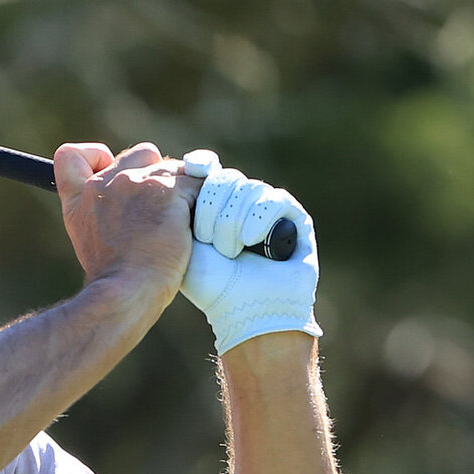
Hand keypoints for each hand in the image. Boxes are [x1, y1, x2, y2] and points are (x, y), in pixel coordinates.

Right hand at [54, 141, 194, 311]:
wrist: (126, 292)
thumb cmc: (115, 278)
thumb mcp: (90, 242)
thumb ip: (102, 213)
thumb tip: (134, 205)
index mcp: (80, 198)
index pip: (70, 155)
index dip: (95, 157)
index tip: (111, 171)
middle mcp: (103, 184)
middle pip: (142, 154)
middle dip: (157, 175)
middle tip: (162, 210)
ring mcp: (134, 183)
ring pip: (174, 169)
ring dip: (183, 192)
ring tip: (181, 226)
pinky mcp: (166, 190)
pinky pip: (197, 183)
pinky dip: (202, 202)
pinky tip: (196, 227)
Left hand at [175, 150, 320, 354]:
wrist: (245, 310)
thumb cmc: (210, 284)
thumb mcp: (181, 241)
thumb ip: (178, 206)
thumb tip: (184, 164)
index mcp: (214, 206)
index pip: (209, 169)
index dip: (202, 165)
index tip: (193, 168)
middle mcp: (242, 204)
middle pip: (226, 178)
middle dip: (213, 208)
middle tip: (208, 240)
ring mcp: (269, 210)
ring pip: (249, 188)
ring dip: (234, 221)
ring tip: (231, 251)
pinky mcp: (295, 218)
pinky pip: (275, 199)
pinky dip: (259, 219)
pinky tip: (251, 241)